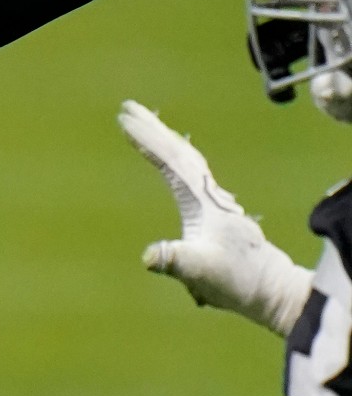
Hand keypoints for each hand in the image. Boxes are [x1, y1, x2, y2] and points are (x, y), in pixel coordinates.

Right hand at [118, 100, 311, 335]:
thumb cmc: (235, 280)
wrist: (270, 288)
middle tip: (128, 108)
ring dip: (165, 139)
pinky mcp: (215, 208)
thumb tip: (148, 256)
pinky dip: (177, 155)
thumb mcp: (201, 272)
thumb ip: (175, 261)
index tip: (125, 120)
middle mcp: (210, 194)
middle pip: (179, 151)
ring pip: (187, 158)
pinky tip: (175, 158)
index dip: (147, 140)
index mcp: (202, 201)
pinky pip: (192, 171)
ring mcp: (214, 199)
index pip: (171, 161)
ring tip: (145, 124)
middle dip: (153, 128)